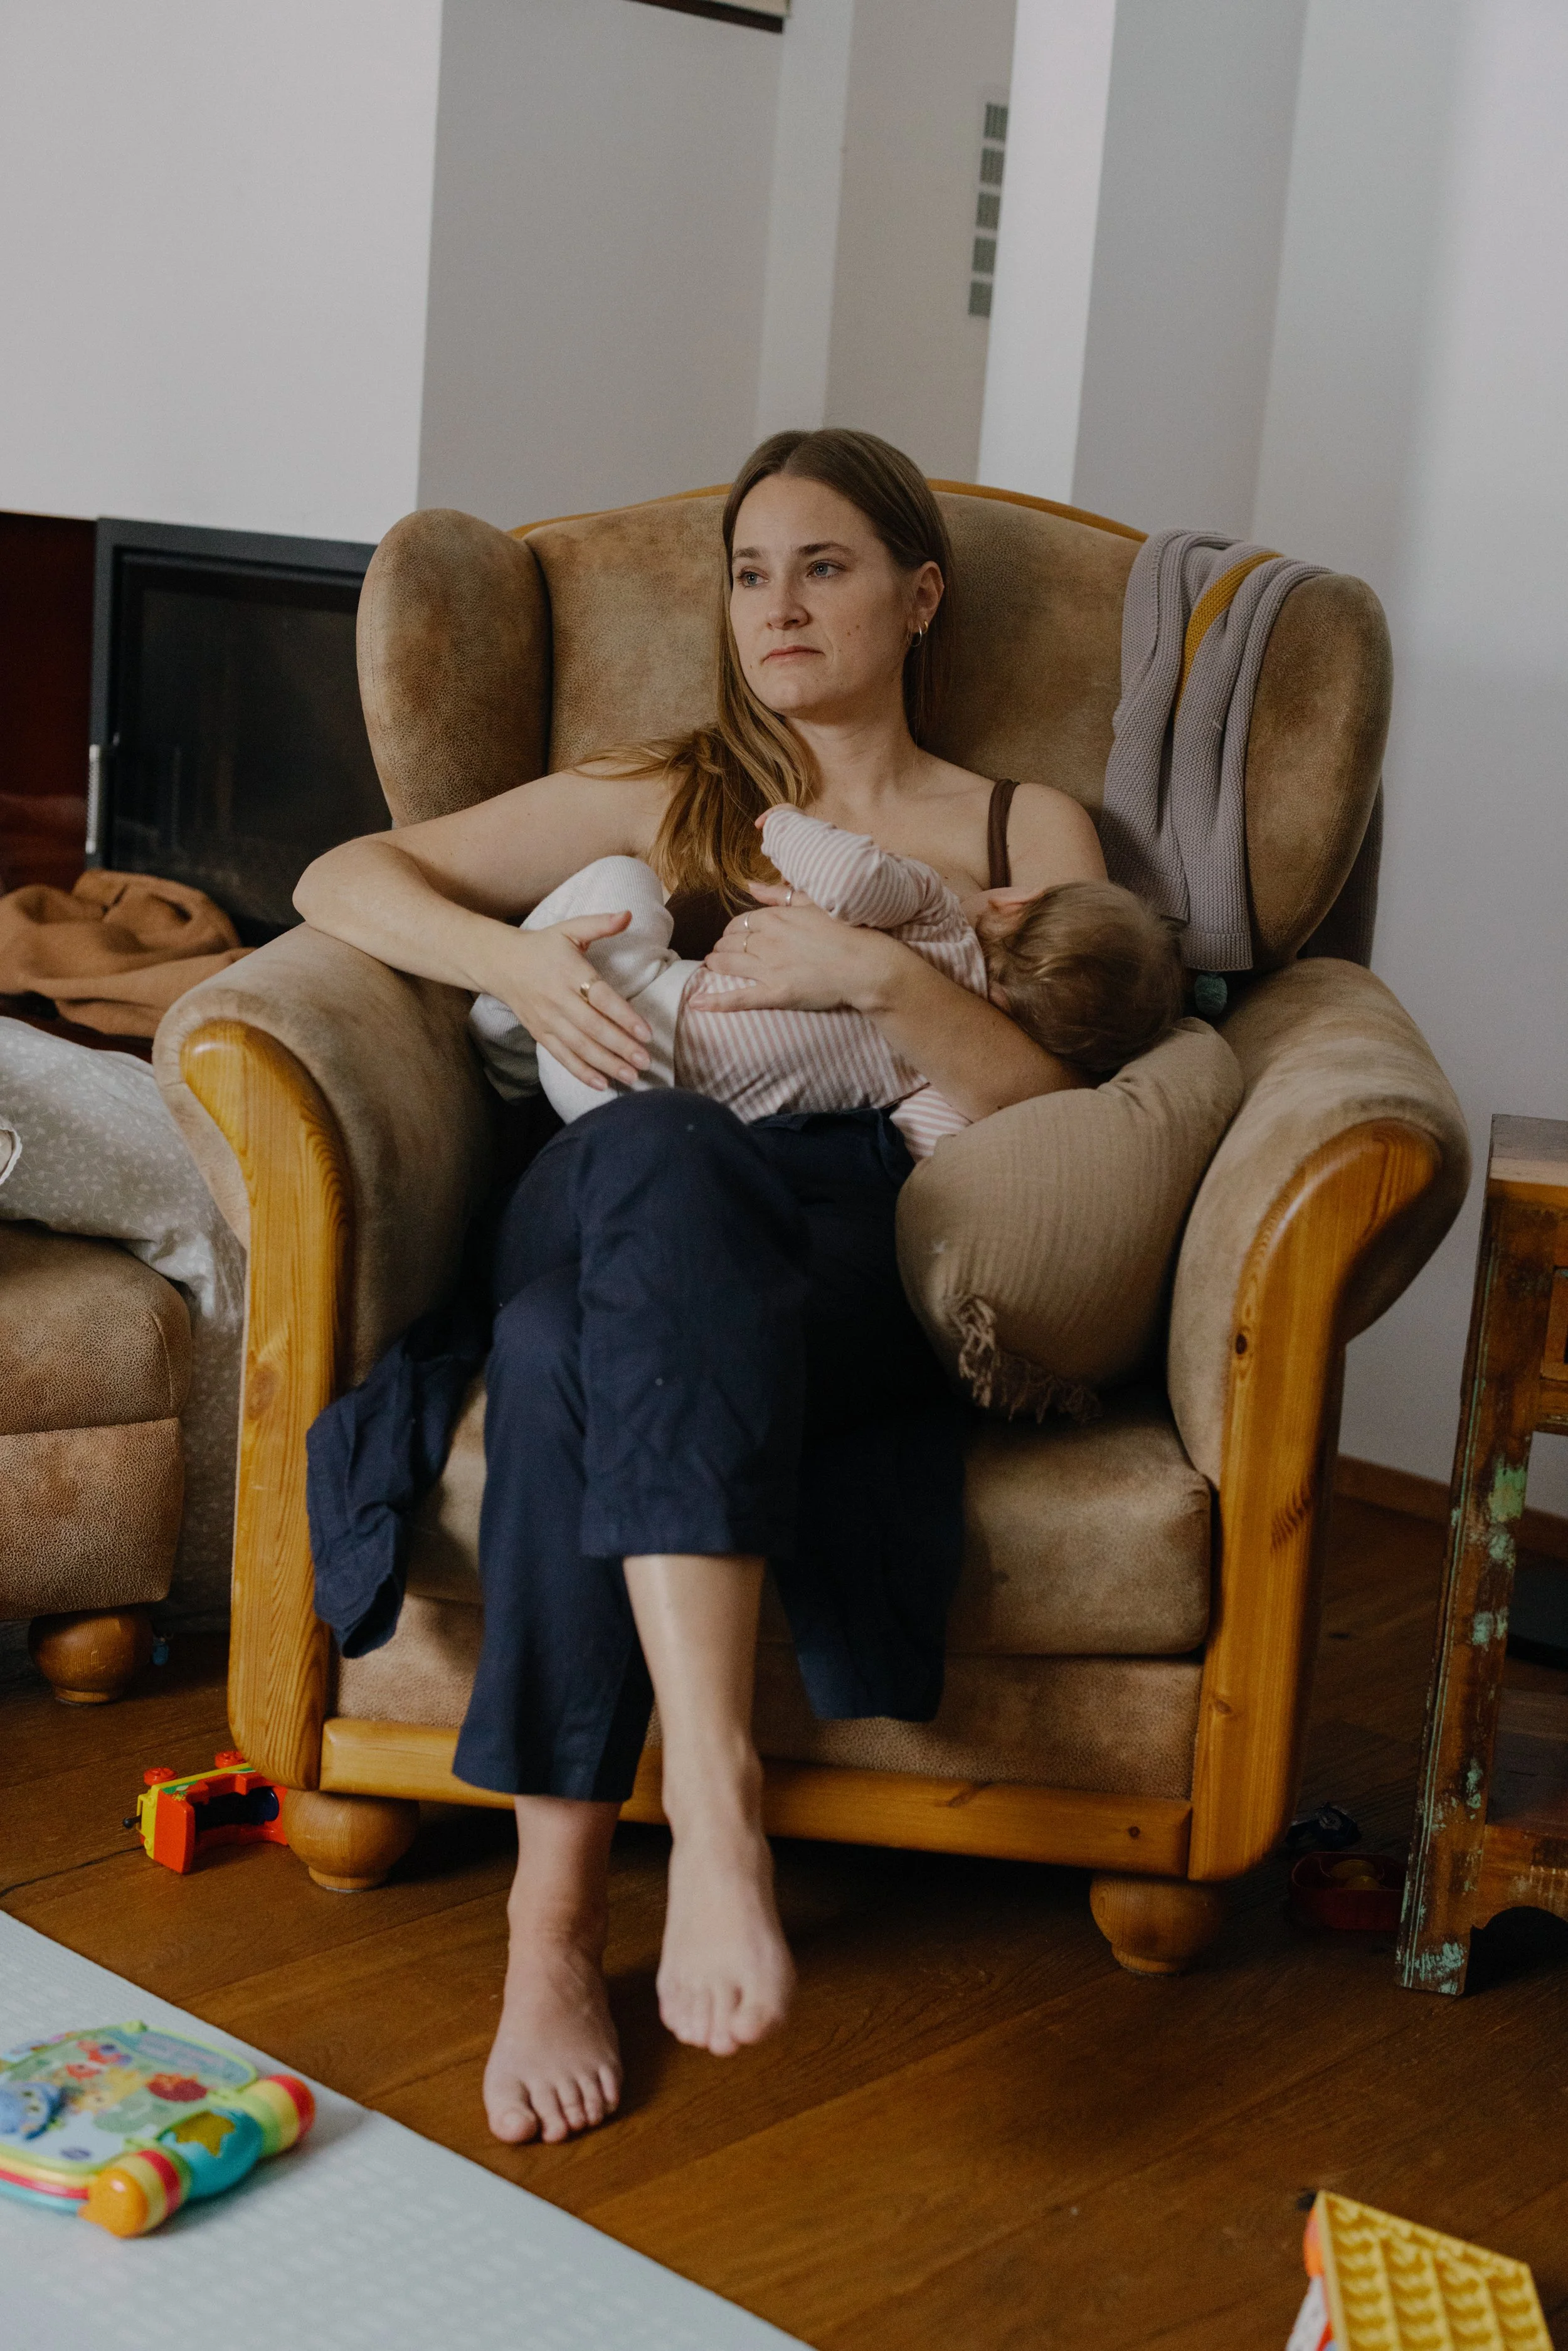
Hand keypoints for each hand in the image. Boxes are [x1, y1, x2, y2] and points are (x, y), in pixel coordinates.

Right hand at [478, 912, 651, 1089]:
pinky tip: (602, 1085)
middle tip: (646, 1061)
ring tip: (631, 1076)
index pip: (600, 997)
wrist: (499, 963)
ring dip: (606, 1064)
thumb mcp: (569, 929)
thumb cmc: (543, 946)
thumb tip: (629, 914)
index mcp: (569, 971)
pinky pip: (562, 1056)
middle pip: (592, 1027)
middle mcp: (557, 998)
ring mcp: (547, 1019)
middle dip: (620, 1046)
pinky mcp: (540, 1034)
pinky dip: (581, 1072)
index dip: (623, 1016)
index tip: (646, 1032)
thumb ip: (600, 924)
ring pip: (579, 1046)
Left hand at [695, 898, 894, 1013]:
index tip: (733, 936)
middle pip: (730, 942)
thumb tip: (750, 885)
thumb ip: (779, 894)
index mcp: (774, 917)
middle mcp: (766, 940)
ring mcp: (769, 967)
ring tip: (711, 966)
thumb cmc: (847, 932)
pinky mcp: (776, 993)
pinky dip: (715, 1002)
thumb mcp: (813, 902)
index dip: (733, 931)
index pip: (741, 922)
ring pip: (728, 964)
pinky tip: (696, 1003)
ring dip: (716, 964)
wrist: (866, 964)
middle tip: (720, 953)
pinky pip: (738, 998)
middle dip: (722, 947)